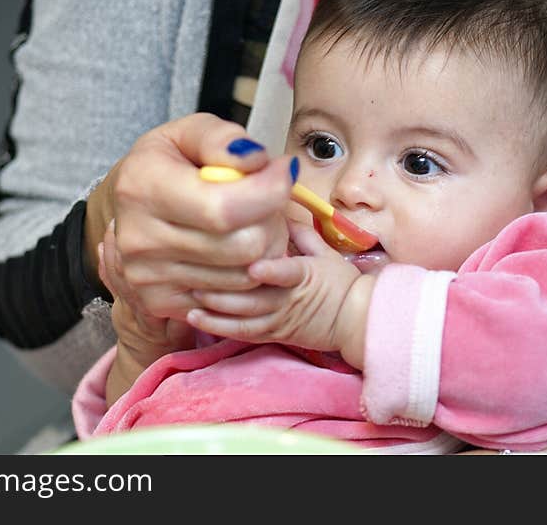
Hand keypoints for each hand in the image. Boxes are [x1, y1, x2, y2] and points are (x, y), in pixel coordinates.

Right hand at [84, 113, 293, 391]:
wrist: (131, 206)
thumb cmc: (169, 164)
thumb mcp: (188, 132)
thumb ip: (221, 138)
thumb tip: (256, 161)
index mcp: (143, 187)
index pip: (226, 208)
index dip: (270, 191)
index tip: (282, 170)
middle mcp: (139, 238)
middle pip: (245, 246)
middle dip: (272, 219)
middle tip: (266, 199)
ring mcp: (148, 277)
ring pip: (246, 274)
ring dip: (265, 247)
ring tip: (250, 222)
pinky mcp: (161, 302)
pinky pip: (232, 298)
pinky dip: (246, 272)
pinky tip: (236, 249)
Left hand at [187, 220, 374, 368]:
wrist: (355, 320)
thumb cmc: (340, 283)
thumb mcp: (325, 251)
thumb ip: (300, 231)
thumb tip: (275, 211)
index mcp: (305, 276)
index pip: (289, 273)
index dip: (272, 271)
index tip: (253, 267)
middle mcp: (289, 300)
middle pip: (255, 300)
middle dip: (225, 293)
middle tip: (196, 280)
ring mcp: (279, 320)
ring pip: (245, 321)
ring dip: (216, 314)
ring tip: (191, 304)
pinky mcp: (273, 335)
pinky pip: (244, 333)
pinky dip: (220, 328)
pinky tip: (197, 318)